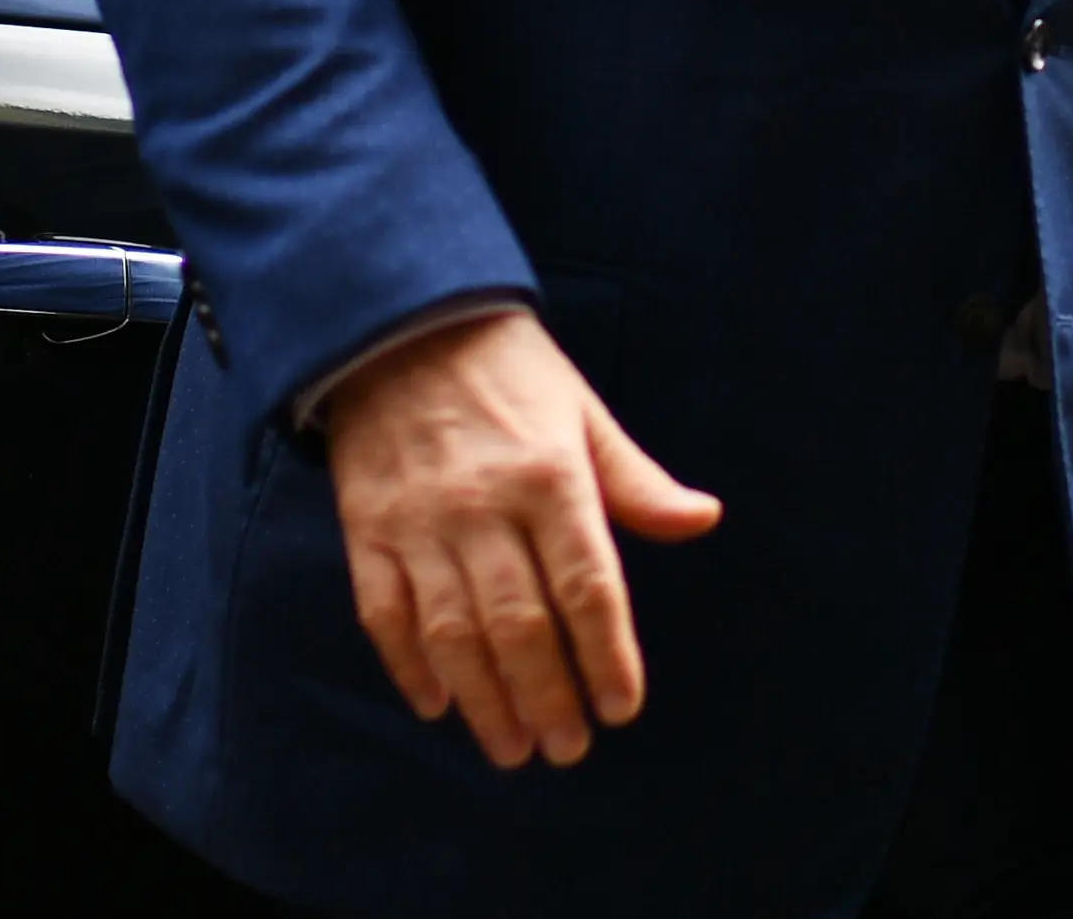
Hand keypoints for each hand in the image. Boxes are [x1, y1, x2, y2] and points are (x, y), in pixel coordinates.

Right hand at [324, 308, 722, 769]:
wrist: (405, 323)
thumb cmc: (512, 373)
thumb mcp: (585, 413)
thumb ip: (637, 481)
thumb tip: (703, 519)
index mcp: (551, 477)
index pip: (587, 585)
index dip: (606, 654)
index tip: (621, 709)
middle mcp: (485, 506)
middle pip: (520, 623)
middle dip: (547, 696)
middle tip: (566, 749)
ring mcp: (421, 522)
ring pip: (453, 632)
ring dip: (485, 699)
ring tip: (512, 748)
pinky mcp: (369, 529)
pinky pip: (385, 612)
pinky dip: (408, 666)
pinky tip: (438, 703)